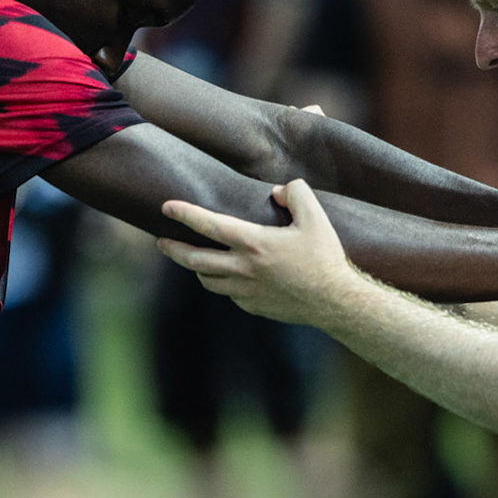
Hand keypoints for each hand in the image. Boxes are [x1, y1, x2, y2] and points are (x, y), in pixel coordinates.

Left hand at [156, 178, 360, 325]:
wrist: (335, 301)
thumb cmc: (325, 258)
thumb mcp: (316, 217)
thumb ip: (296, 193)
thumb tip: (276, 191)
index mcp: (253, 243)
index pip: (208, 225)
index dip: (184, 214)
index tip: (166, 207)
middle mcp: (243, 269)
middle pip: (194, 259)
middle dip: (172, 249)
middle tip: (161, 241)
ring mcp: (246, 291)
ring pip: (207, 280)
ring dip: (196, 267)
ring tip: (193, 258)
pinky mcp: (253, 306)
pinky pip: (229, 294)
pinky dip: (223, 283)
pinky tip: (228, 276)